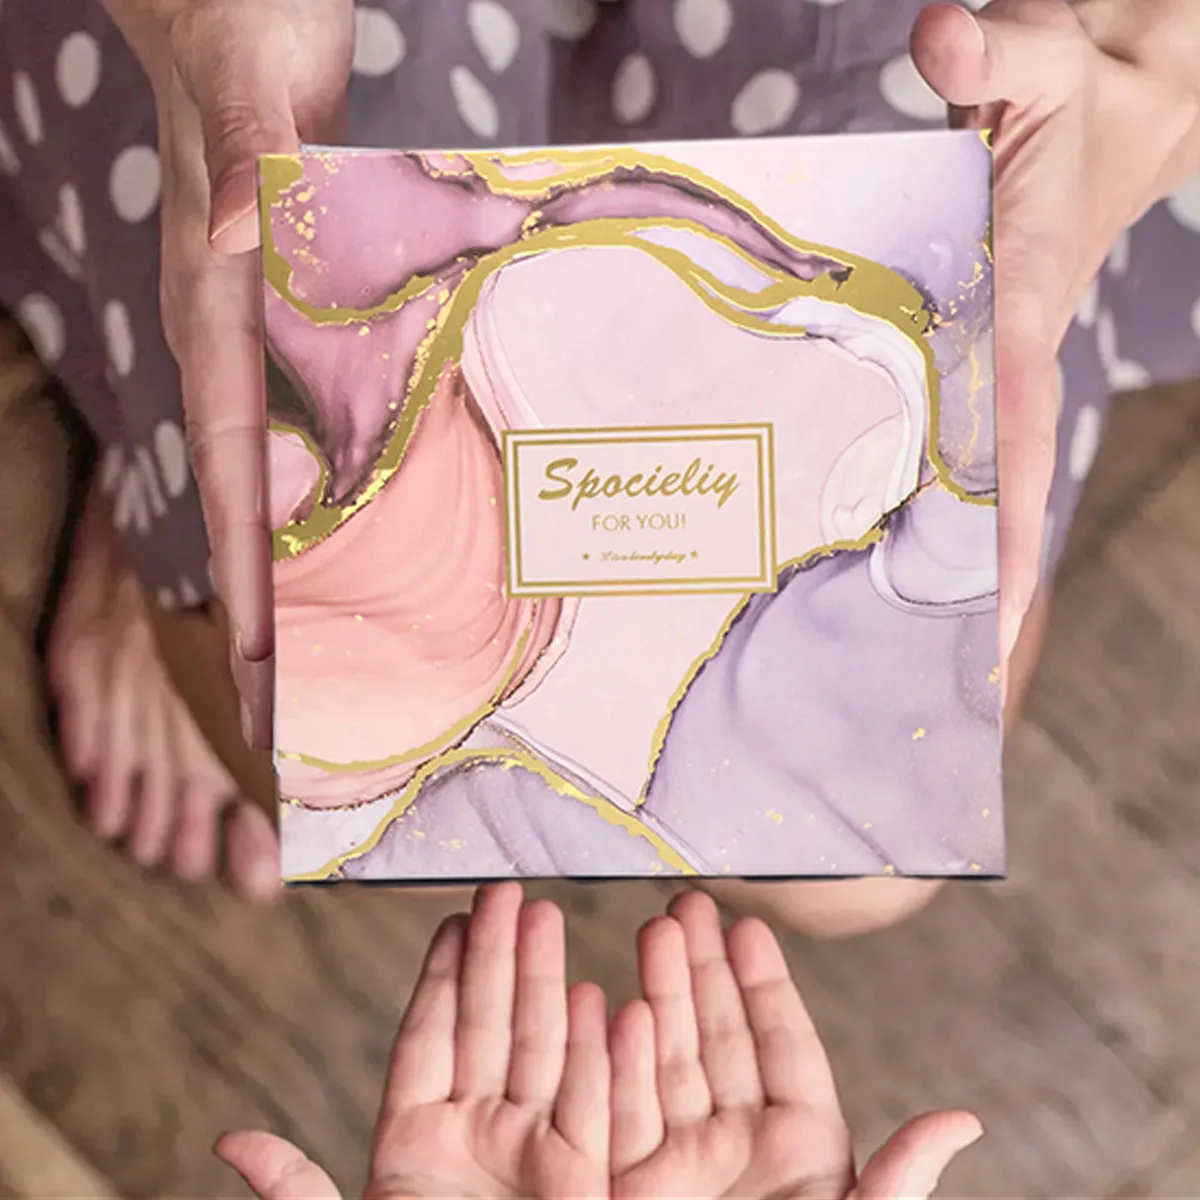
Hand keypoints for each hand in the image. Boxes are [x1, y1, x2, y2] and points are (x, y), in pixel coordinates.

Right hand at [101, 0, 353, 744]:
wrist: (243, 3)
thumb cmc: (248, 31)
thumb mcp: (259, 88)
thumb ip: (253, 160)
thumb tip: (247, 237)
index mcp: (215, 308)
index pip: (230, 467)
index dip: (245, 572)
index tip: (257, 673)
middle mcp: (235, 338)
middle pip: (248, 502)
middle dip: (261, 613)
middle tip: (277, 722)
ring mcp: (269, 334)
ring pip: (280, 479)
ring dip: (296, 575)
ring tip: (315, 670)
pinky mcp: (304, 318)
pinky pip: (318, 430)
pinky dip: (330, 502)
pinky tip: (355, 546)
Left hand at [216, 883, 609, 1198]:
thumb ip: (298, 1193)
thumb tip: (228, 1141)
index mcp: (412, 1144)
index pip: (429, 1038)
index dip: (444, 977)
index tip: (456, 918)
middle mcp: (476, 1136)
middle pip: (489, 1027)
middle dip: (499, 958)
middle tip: (505, 890)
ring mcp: (533, 1155)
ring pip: (542, 1050)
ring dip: (548, 984)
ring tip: (549, 919)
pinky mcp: (583, 1182)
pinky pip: (595, 1109)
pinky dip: (602, 1059)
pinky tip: (607, 1003)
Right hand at [609, 892, 980, 1198]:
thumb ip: (896, 1184)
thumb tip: (963, 1121)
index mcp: (800, 1156)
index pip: (782, 1048)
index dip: (762, 986)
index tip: (746, 926)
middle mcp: (736, 1152)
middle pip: (717, 1037)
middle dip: (702, 968)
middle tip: (686, 905)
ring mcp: (676, 1165)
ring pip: (665, 1058)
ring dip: (656, 992)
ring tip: (650, 930)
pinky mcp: (623, 1186)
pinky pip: (615, 1109)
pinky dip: (608, 1055)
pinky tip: (602, 1002)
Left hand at [910, 0, 1199, 676]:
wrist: (1129, 91)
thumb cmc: (1089, 84)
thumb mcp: (1049, 60)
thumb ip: (1000, 50)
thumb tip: (940, 33)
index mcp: (1027, 298)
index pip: (1016, 422)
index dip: (1016, 516)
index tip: (1010, 610)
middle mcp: (1008, 338)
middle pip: (994, 471)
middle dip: (988, 565)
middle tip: (956, 668)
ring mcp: (990, 343)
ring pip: (969, 456)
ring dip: (957, 537)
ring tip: (914, 631)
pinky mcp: (971, 330)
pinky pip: (946, 416)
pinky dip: (933, 475)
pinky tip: (891, 524)